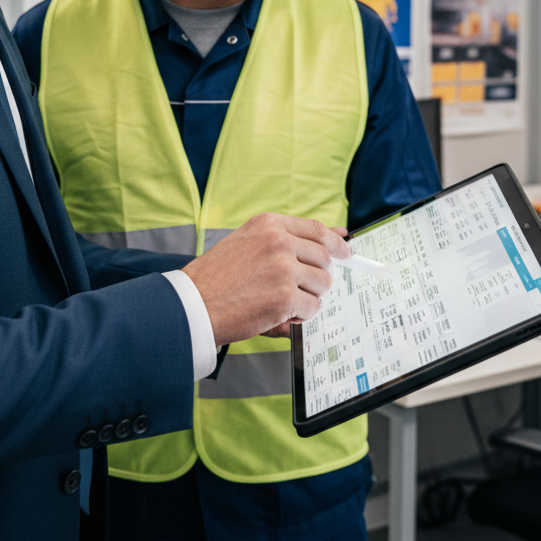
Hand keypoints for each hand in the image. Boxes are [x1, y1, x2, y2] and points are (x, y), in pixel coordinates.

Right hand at [183, 215, 350, 345]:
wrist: (193, 304)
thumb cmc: (217, 277)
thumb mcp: (247, 242)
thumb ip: (284, 238)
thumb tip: (333, 237)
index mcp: (269, 225)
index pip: (316, 229)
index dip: (336, 242)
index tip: (347, 251)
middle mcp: (279, 241)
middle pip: (324, 258)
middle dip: (319, 276)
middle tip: (304, 287)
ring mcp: (283, 268)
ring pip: (322, 284)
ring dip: (309, 297)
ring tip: (284, 302)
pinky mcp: (285, 296)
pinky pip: (311, 307)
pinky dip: (300, 316)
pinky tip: (279, 314)